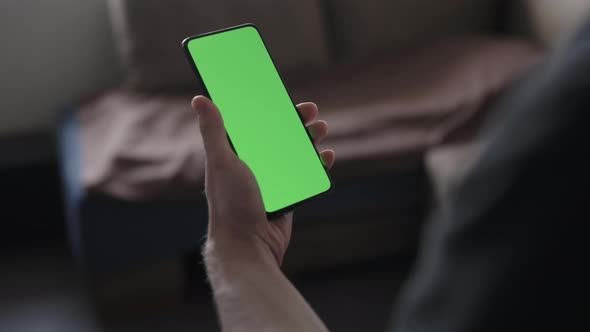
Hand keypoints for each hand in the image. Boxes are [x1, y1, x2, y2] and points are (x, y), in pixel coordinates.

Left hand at [192, 96, 334, 265]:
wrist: (248, 245)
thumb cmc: (230, 204)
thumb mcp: (222, 162)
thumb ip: (214, 131)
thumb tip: (200, 99)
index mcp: (234, 155)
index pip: (253, 124)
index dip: (268, 108)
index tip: (281, 95)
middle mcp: (253, 165)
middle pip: (278, 136)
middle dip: (295, 121)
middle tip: (311, 109)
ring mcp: (272, 181)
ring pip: (294, 153)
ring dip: (309, 139)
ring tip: (322, 127)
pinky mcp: (287, 196)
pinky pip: (305, 175)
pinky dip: (317, 164)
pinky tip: (326, 156)